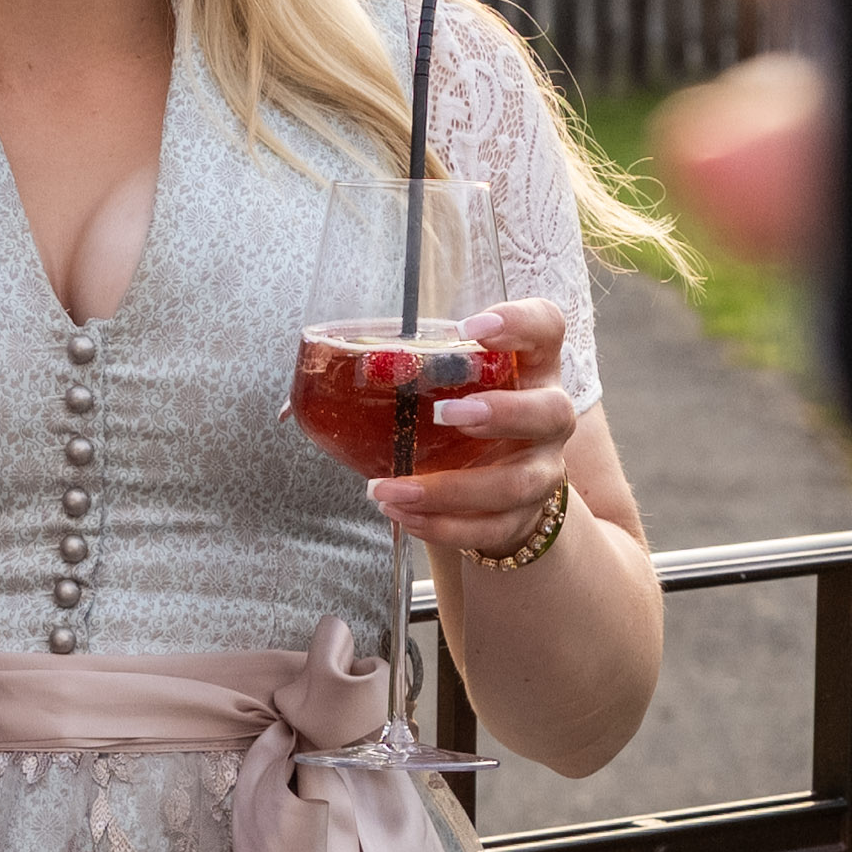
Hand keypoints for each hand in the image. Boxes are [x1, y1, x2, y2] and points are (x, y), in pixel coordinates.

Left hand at [386, 299, 582, 558]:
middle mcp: (547, 415)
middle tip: (445, 414)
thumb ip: (387, 381)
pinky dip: (444, 527)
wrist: (496, 491)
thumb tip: (299, 401)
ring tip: (391, 488)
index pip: (545, 327)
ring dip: (450, 489)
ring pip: (516, 483)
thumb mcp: (437, 388)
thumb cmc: (458, 420)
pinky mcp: (523, 516)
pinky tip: (403, 515)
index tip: (471, 328)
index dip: (519, 323)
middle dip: (502, 413)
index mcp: (529, 365)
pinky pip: (490, 528)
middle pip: (551, 410)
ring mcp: (542, 469)